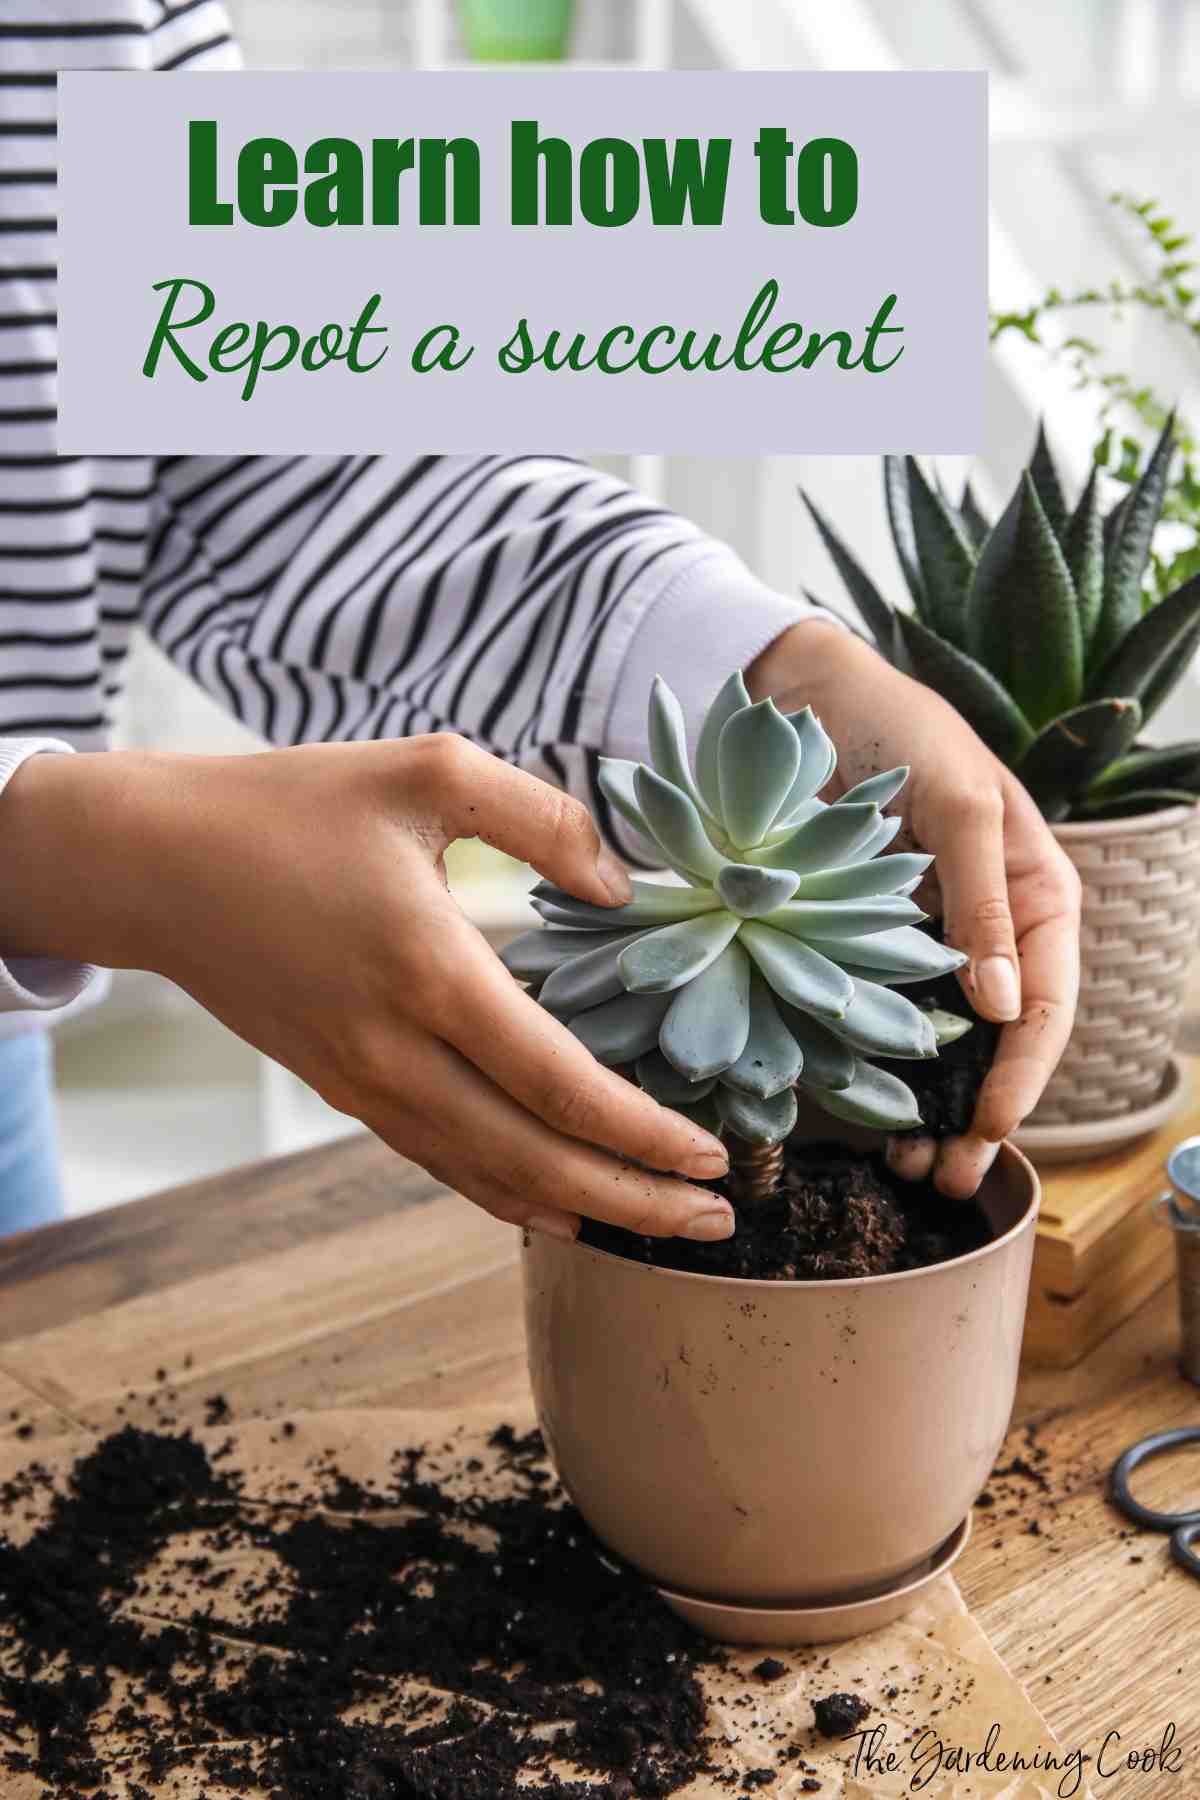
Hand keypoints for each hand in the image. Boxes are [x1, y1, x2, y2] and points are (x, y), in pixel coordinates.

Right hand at [0, 741, 732, 1240]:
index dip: (642, 1132)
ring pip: (485, 1176)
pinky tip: (553, 1208)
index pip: (559, 1084)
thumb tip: (621, 887)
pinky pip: (437, 1159)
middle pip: (533, 1158)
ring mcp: (361, 1080)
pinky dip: (504, 1195)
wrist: (153, 864)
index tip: (712, 1156)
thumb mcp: (427, 768)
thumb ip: (542, 817)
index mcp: (429, 970)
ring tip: (656, 1226)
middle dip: (634, 1200)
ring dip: (580, 1209)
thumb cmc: (290, 804)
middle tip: (716, 1223)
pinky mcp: (338, 1086)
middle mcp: (396, 1049)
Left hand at [748, 622, 1081, 1195]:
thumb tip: (1000, 1006)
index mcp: (1036, 896)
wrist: (806, 698)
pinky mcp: (866, 944)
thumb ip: (981, 900)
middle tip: (941, 1177)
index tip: (989, 1129)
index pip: (1045, 1004)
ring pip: (941, 1043)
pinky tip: (860, 1109)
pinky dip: (875, 1065)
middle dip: (977, 1114)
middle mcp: (989, 930)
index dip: (1022, 1075)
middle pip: (997, 1042)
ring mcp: (926, 942)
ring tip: (903, 1163)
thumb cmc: (901, 731)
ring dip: (927, 1106)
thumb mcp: (957, 803)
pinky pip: (879, 1015)